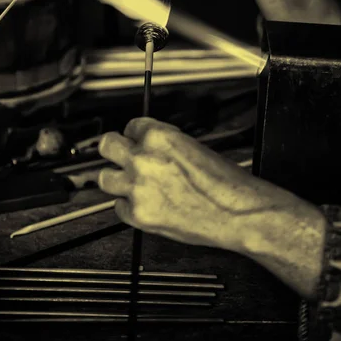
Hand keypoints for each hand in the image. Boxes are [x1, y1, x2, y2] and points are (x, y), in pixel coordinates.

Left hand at [98, 117, 257, 252]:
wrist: (236, 212)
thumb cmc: (223, 181)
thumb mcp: (191, 146)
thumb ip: (164, 144)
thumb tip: (150, 146)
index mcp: (159, 137)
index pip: (131, 126)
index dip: (136, 135)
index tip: (137, 141)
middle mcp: (143, 159)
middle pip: (107, 145)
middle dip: (114, 149)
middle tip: (119, 155)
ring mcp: (138, 187)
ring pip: (105, 178)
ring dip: (116, 179)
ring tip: (129, 182)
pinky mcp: (139, 214)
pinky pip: (119, 207)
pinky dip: (128, 206)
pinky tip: (143, 204)